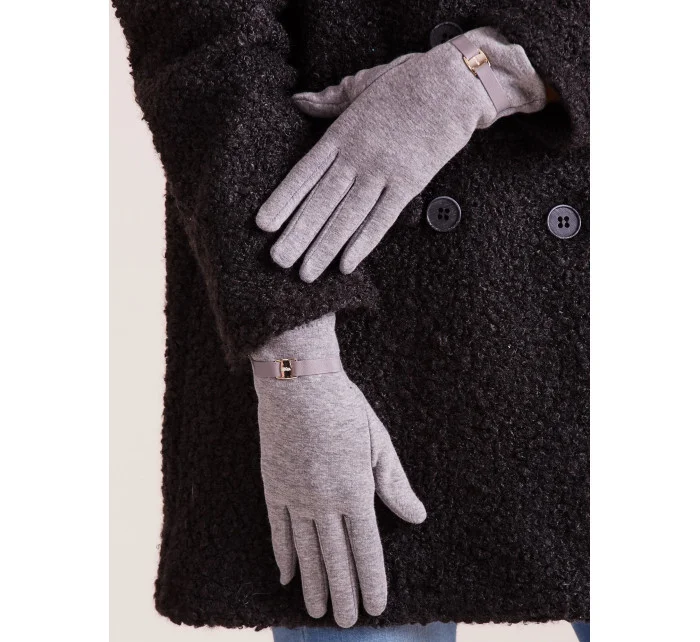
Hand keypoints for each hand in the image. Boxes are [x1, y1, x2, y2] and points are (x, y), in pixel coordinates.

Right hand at [251, 314, 425, 626]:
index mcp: (354, 490)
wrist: (298, 381)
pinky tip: (285, 576)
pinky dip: (282, 555)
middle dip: (343, 594)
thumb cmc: (344, 407)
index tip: (376, 608)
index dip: (372, 581)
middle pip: (334, 558)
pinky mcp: (273, 484)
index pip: (366, 548)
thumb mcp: (378, 442)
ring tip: (315, 612)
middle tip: (346, 623)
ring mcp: (294, 495)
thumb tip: (417, 516)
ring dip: (312, 584)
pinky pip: (277, 528)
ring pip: (305, 551)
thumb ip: (394, 484)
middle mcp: (323, 501)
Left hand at [256, 27, 545, 281]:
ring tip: (306, 274)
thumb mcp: (361, 86)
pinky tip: (347, 265)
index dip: (282, 200)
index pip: (304, 173)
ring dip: (325, 247)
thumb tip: (298, 100)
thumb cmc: (406, 82)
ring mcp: (383, 171)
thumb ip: (328, 100)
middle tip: (277, 261)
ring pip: (347, 216)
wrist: (453, 83)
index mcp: (341, 134)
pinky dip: (364, 243)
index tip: (262, 225)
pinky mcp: (410, 183)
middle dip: (298, 234)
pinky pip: (382, 218)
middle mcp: (357, 156)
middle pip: (321, 201)